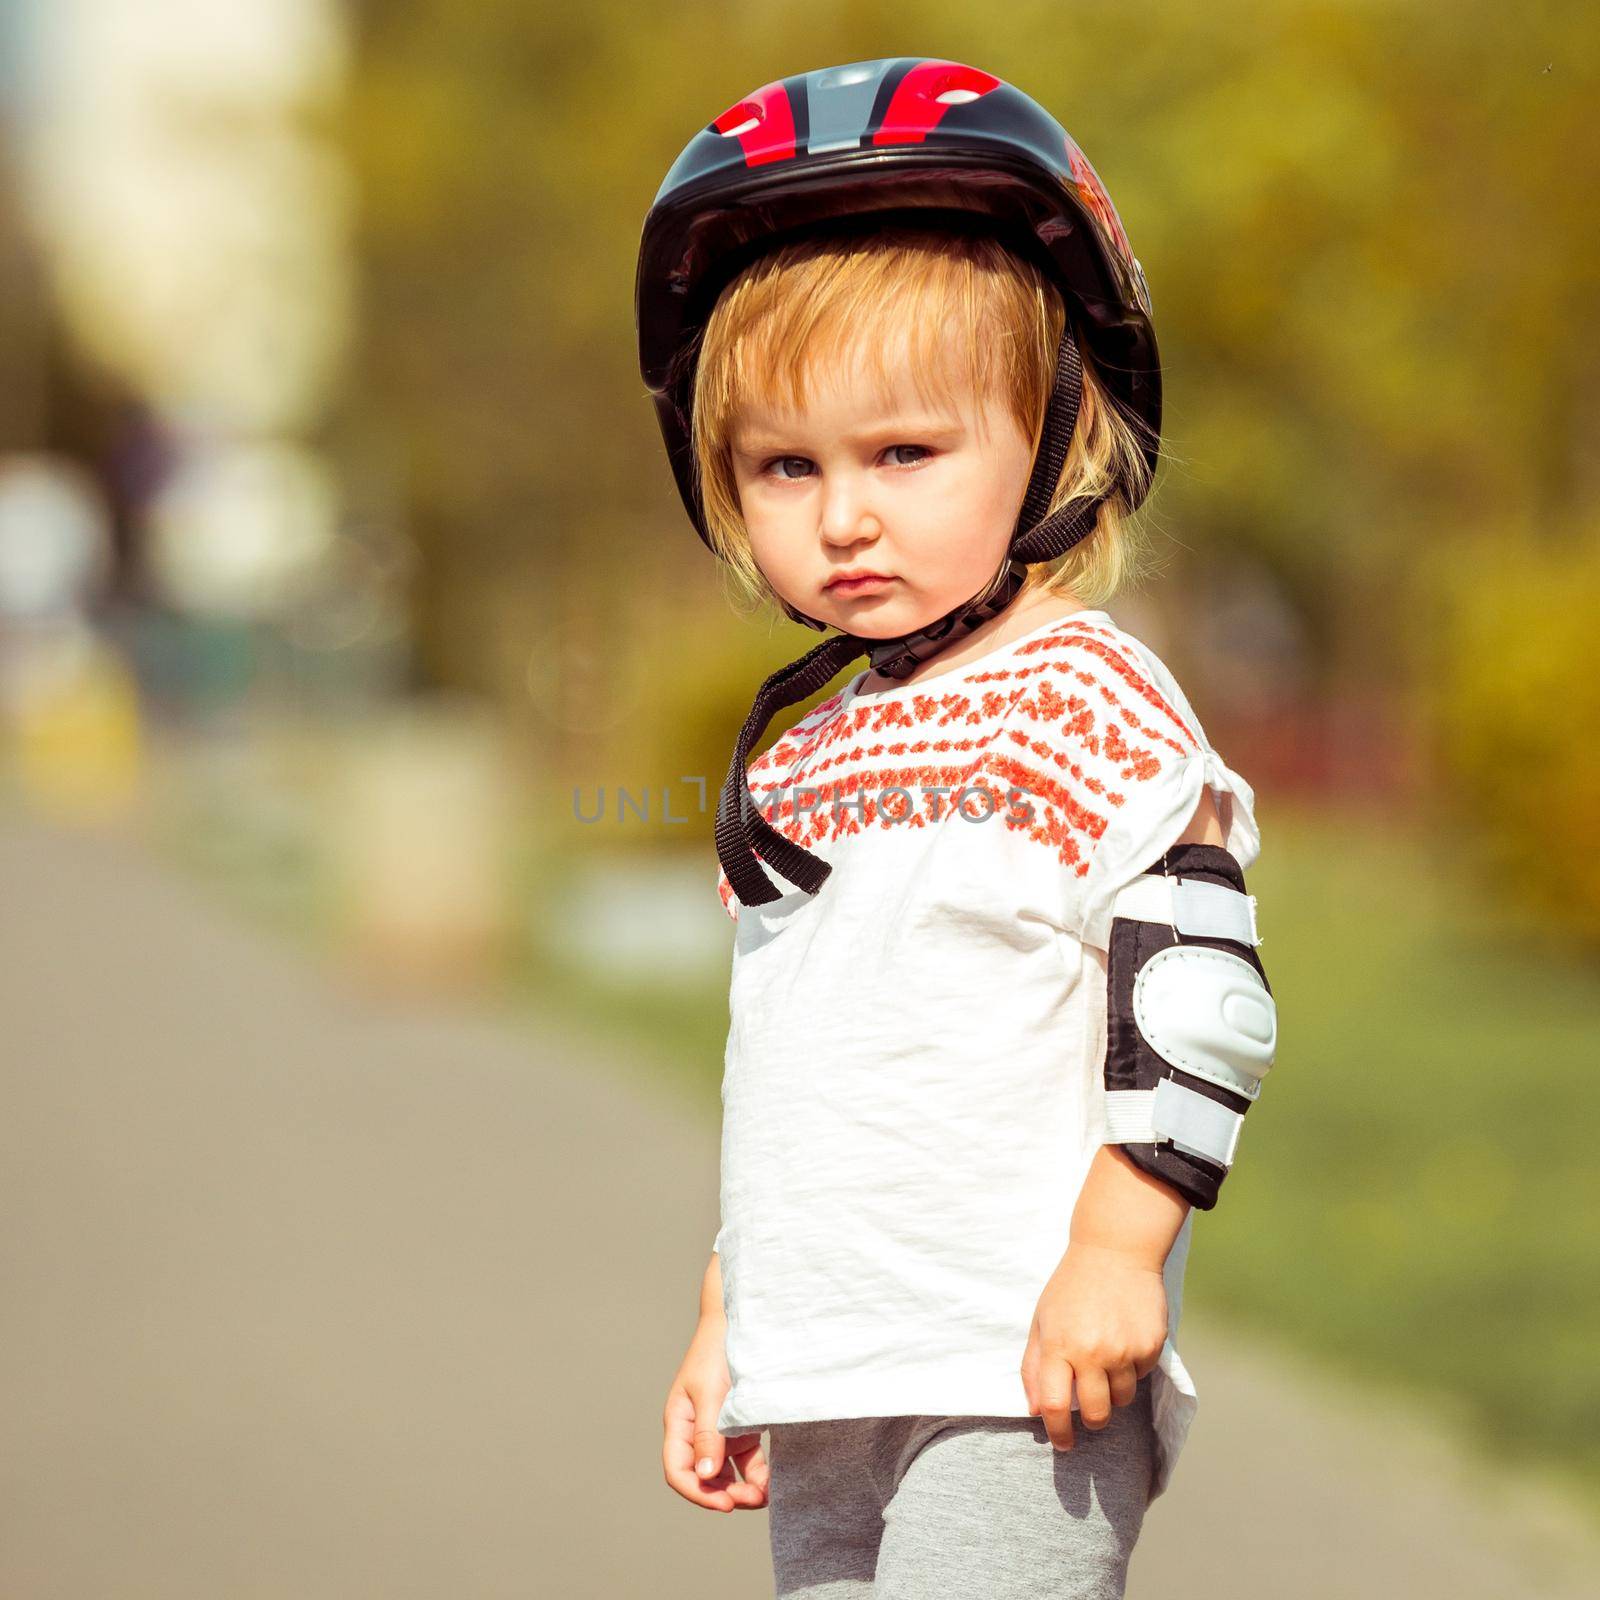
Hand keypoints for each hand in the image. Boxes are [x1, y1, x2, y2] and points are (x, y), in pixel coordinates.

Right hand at [662, 1314, 768, 1511]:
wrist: (740, 1321)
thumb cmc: (718, 1350)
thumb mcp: (711, 1392)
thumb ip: (707, 1434)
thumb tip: (704, 1476)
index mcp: (679, 1423)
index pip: (678, 1471)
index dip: (698, 1494)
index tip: (725, 1504)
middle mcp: (696, 1431)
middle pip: (703, 1478)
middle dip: (724, 1495)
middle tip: (751, 1500)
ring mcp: (718, 1429)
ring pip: (726, 1473)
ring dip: (741, 1488)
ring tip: (763, 1496)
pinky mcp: (739, 1425)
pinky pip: (745, 1460)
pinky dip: (756, 1474)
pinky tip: (770, 1482)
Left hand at [1020, 1240, 1166, 1451]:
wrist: (1114, 1250)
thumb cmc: (1071, 1287)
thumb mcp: (1041, 1319)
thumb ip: (1033, 1366)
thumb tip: (1034, 1410)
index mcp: (1058, 1345)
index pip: (1055, 1406)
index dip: (1058, 1432)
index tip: (1063, 1443)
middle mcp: (1092, 1351)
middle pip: (1096, 1414)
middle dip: (1092, 1421)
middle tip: (1090, 1409)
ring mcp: (1124, 1349)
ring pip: (1122, 1400)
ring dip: (1114, 1391)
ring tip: (1107, 1359)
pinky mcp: (1151, 1345)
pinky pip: (1142, 1376)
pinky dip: (1133, 1368)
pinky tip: (1125, 1339)